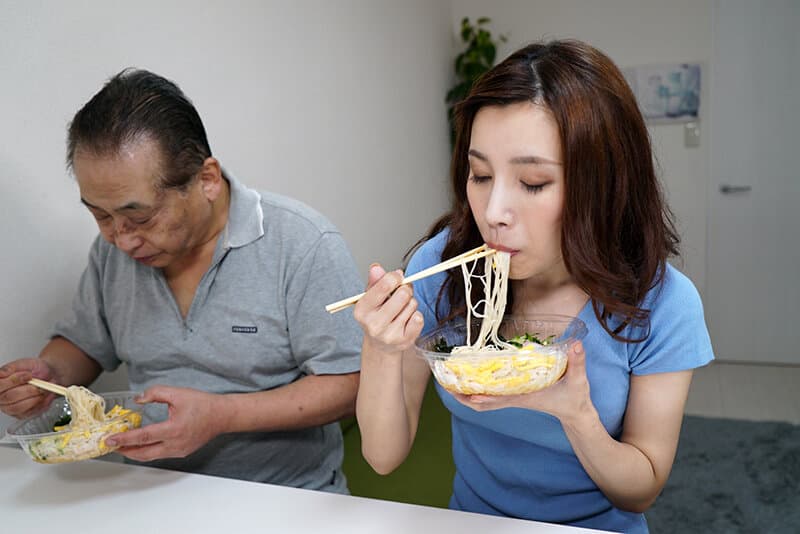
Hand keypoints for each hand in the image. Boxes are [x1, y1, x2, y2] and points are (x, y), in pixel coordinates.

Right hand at [0, 359, 57, 417]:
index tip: (29, 375)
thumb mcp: (25, 363)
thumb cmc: (34, 370)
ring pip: (18, 407)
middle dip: (29, 390)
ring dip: (35, 398)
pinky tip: (45, 396)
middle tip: (40, 384)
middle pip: (9, 397)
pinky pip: (29, 412)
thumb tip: (2, 373)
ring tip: (43, 390)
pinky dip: (41, 404)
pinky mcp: (20, 415)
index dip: (14, 381)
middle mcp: (1, 397)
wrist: (48, 375)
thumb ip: (12, 368)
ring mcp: (9, 407)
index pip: (0, 385)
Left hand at [106, 385, 224, 461]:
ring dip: (135, 452)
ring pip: (151, 456)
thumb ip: (155, 393)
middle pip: (143, 453)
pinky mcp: (182, 452)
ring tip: (123, 446)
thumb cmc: (203, 404)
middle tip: (111, 445)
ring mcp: (179, 451)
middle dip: (124, 450)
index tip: (109, 440)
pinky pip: (160, 454)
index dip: (124, 439)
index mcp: (174, 429)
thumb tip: (138, 399)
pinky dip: (147, 451)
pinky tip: (142, 444)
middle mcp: (175, 444)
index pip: (142, 437)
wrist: (222, 415)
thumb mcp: (178, 393)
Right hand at [353, 264, 423, 353]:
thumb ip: (375, 281)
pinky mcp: (404, 341)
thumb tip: (376, 267)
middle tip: (403, 292)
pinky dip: (416, 315)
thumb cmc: (377, 317)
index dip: (395, 277)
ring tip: (401, 309)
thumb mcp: (371, 298)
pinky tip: (407, 319)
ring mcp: (389, 334)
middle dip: (406, 289)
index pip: (383, 286)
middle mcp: (374, 324)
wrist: (381, 346)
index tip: (398, 276)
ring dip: (410, 303)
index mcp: (362, 310)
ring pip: (412, 305)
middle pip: (402, 295)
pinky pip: (419, 318)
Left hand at [452, 341, 594, 421]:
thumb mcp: (578, 381)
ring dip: (466, 393)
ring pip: (484, 400)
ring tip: (448, 382)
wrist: (575, 413)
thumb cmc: (575, 399)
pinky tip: (469, 381)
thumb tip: (576, 344)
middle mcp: (516, 398)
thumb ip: (578, 362)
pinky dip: (477, 391)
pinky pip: (491, 396)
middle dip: (463, 396)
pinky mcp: (515, 395)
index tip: (467, 392)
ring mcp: (514, 398)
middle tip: (445, 385)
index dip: (483, 397)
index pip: (499, 399)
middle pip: (483, 403)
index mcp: (526, 396)